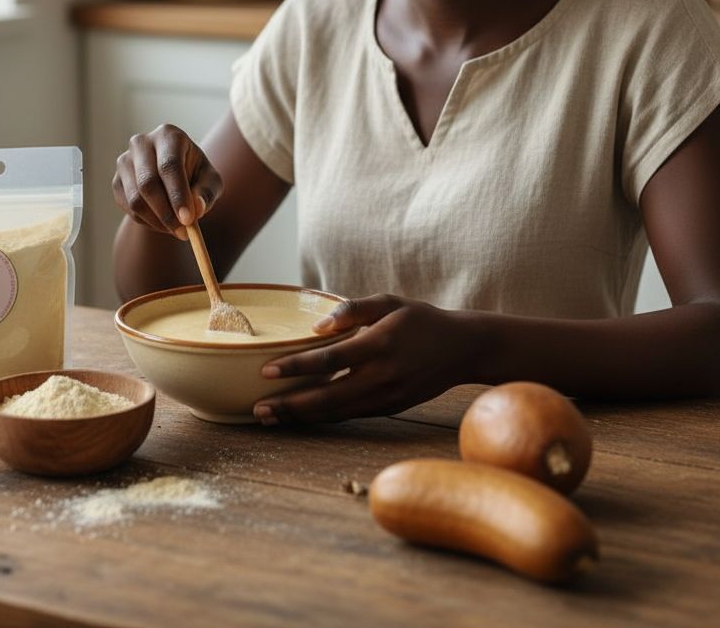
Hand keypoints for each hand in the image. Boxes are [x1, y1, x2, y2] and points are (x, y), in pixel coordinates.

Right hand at [112, 123, 222, 239]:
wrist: (172, 178)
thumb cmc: (196, 175)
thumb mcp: (210, 181)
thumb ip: (207, 193)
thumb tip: (197, 208)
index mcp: (168, 135)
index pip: (169, 165)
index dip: (178, 194)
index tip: (188, 220)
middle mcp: (141, 143)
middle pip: (148, 182)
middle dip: (166, 213)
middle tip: (183, 232)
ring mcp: (124, 162)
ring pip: (136, 199)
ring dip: (158, 221)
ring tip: (177, 230)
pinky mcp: (117, 181)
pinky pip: (129, 209)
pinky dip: (147, 222)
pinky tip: (163, 223)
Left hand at [252, 294, 475, 423]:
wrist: (462, 349)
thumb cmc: (419, 319)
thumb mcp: (389, 302)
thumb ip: (352, 309)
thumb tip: (317, 327)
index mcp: (379, 345)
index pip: (329, 359)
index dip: (296, 366)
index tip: (266, 370)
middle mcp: (382, 376)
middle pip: (327, 397)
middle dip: (290, 405)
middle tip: (257, 409)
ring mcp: (387, 397)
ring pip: (336, 413)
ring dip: (301, 417)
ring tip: (269, 418)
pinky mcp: (390, 408)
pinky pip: (349, 416)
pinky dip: (322, 418)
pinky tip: (300, 417)